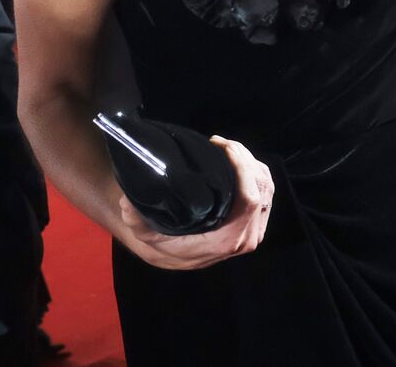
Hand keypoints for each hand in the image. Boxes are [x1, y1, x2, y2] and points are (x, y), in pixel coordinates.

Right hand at [114, 136, 273, 270]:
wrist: (168, 253)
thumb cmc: (161, 240)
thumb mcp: (144, 232)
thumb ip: (136, 220)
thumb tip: (128, 203)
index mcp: (227, 240)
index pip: (250, 200)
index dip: (244, 169)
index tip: (224, 147)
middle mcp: (246, 236)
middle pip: (263, 188)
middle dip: (245, 158)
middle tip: (220, 142)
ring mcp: (253, 229)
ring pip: (267, 187)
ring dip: (250, 162)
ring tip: (225, 147)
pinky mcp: (253, 221)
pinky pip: (265, 190)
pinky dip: (254, 170)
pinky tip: (234, 159)